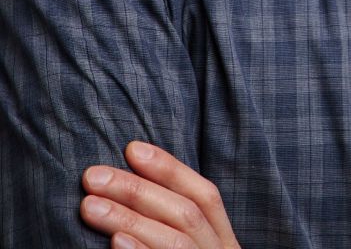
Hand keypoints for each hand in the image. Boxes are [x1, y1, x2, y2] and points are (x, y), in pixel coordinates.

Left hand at [81, 141, 240, 248]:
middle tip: (92, 176)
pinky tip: (116, 242)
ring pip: (175, 240)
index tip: (131, 148)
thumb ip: (171, 224)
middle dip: (137, 190)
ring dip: (130, 219)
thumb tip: (128, 188)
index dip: (170, 169)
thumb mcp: (190, 248)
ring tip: (90, 206)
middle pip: (185, 214)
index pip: (204, 196)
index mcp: (223, 242)